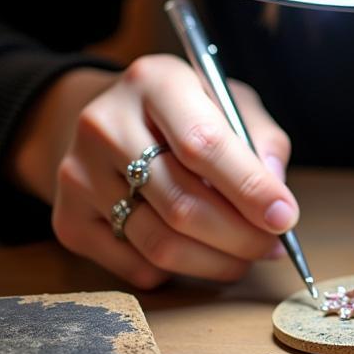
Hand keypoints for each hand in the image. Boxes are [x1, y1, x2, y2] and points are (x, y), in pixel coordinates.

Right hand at [29, 55, 296, 287]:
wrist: (109, 121)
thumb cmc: (186, 112)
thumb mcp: (229, 102)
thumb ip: (261, 141)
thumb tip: (276, 199)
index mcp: (154, 82)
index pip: (202, 144)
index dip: (248, 187)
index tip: (284, 217)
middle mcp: (105, 124)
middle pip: (181, 202)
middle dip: (239, 235)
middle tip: (272, 246)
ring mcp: (78, 174)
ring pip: (159, 243)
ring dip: (215, 261)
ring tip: (246, 257)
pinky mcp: (68, 220)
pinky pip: (135, 265)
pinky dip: (179, 272)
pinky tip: (202, 255)